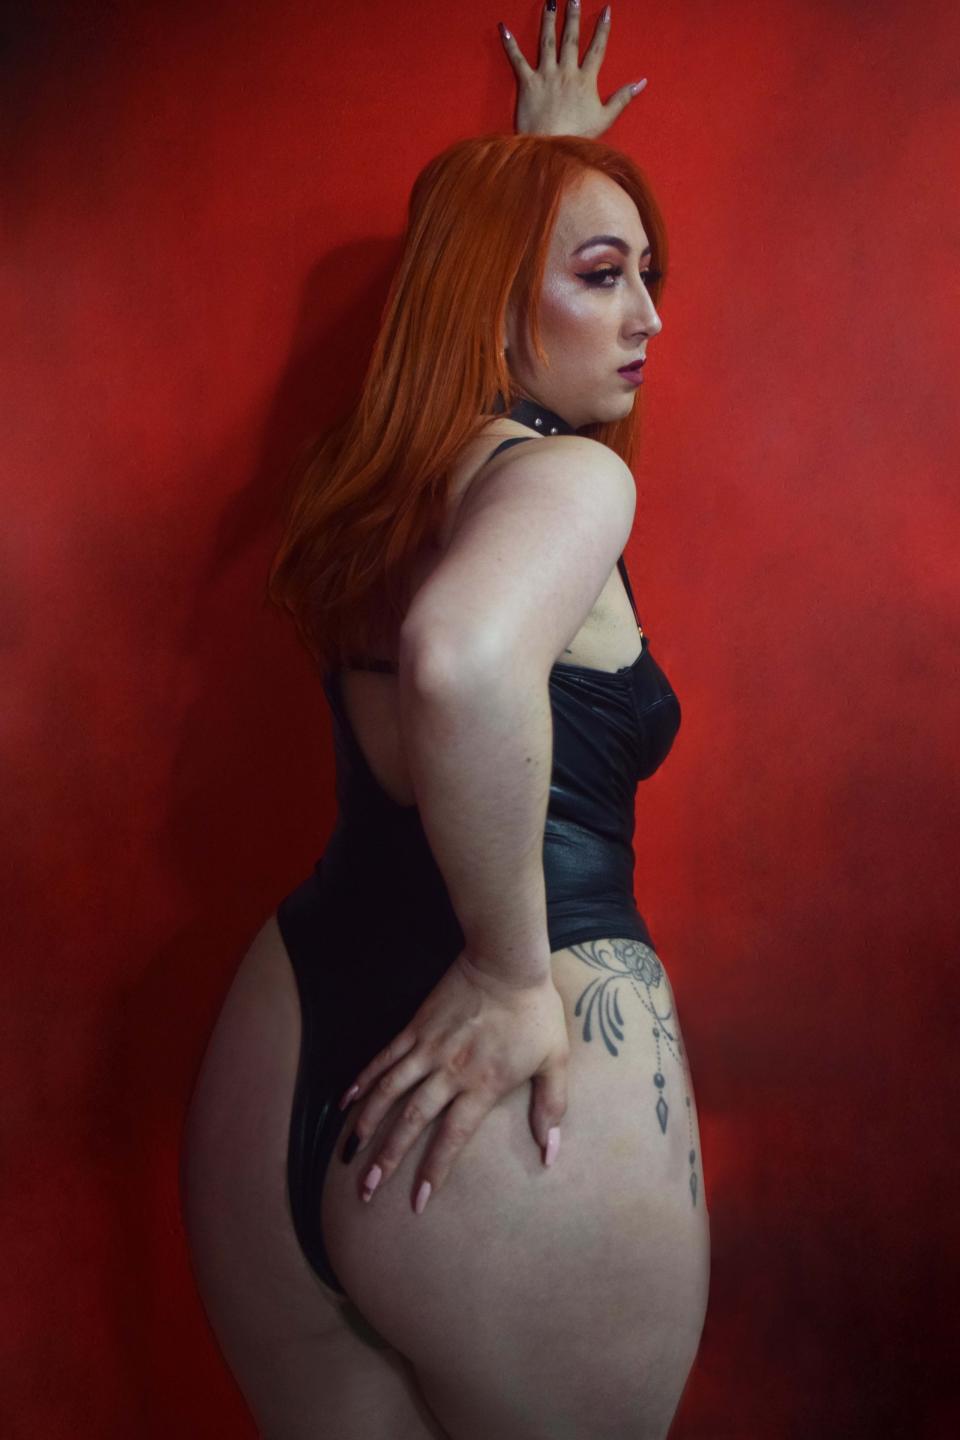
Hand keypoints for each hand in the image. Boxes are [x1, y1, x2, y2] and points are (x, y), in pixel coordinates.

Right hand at [338, 947, 569, 1210]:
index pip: (452, 1139)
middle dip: (387, 1158)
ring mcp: (427, 1049)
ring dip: (367, 1124)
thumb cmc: (534, 1012)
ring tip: (349, 1153)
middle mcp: (449, 1072)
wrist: (505, 963)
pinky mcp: (415, 1028)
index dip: (434, 1172)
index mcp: (482, 1085)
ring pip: (389, 1092)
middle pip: (412, 1122)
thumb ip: (551, 1107)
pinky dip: (363, 1079)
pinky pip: (383, 1058)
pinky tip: (346, 1100)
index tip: (418, 1202)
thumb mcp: (555, 1061)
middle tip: (367, 1190)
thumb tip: (550, 1152)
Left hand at [499, 1, 646, 140]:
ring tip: (549, 2)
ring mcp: (545, 76)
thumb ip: (622, 98)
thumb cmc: (578, 136)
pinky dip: (509, 44)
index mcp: (585, 80)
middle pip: (571, 38)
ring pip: (547, 42)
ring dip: (548, 20)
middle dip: (572, 16)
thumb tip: (641, 82)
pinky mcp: (527, 84)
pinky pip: (517, 60)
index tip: (606, 10)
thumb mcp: (605, 119)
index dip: (602, 29)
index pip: (596, 48)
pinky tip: (504, 27)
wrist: (550, 147)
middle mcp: (566, 72)